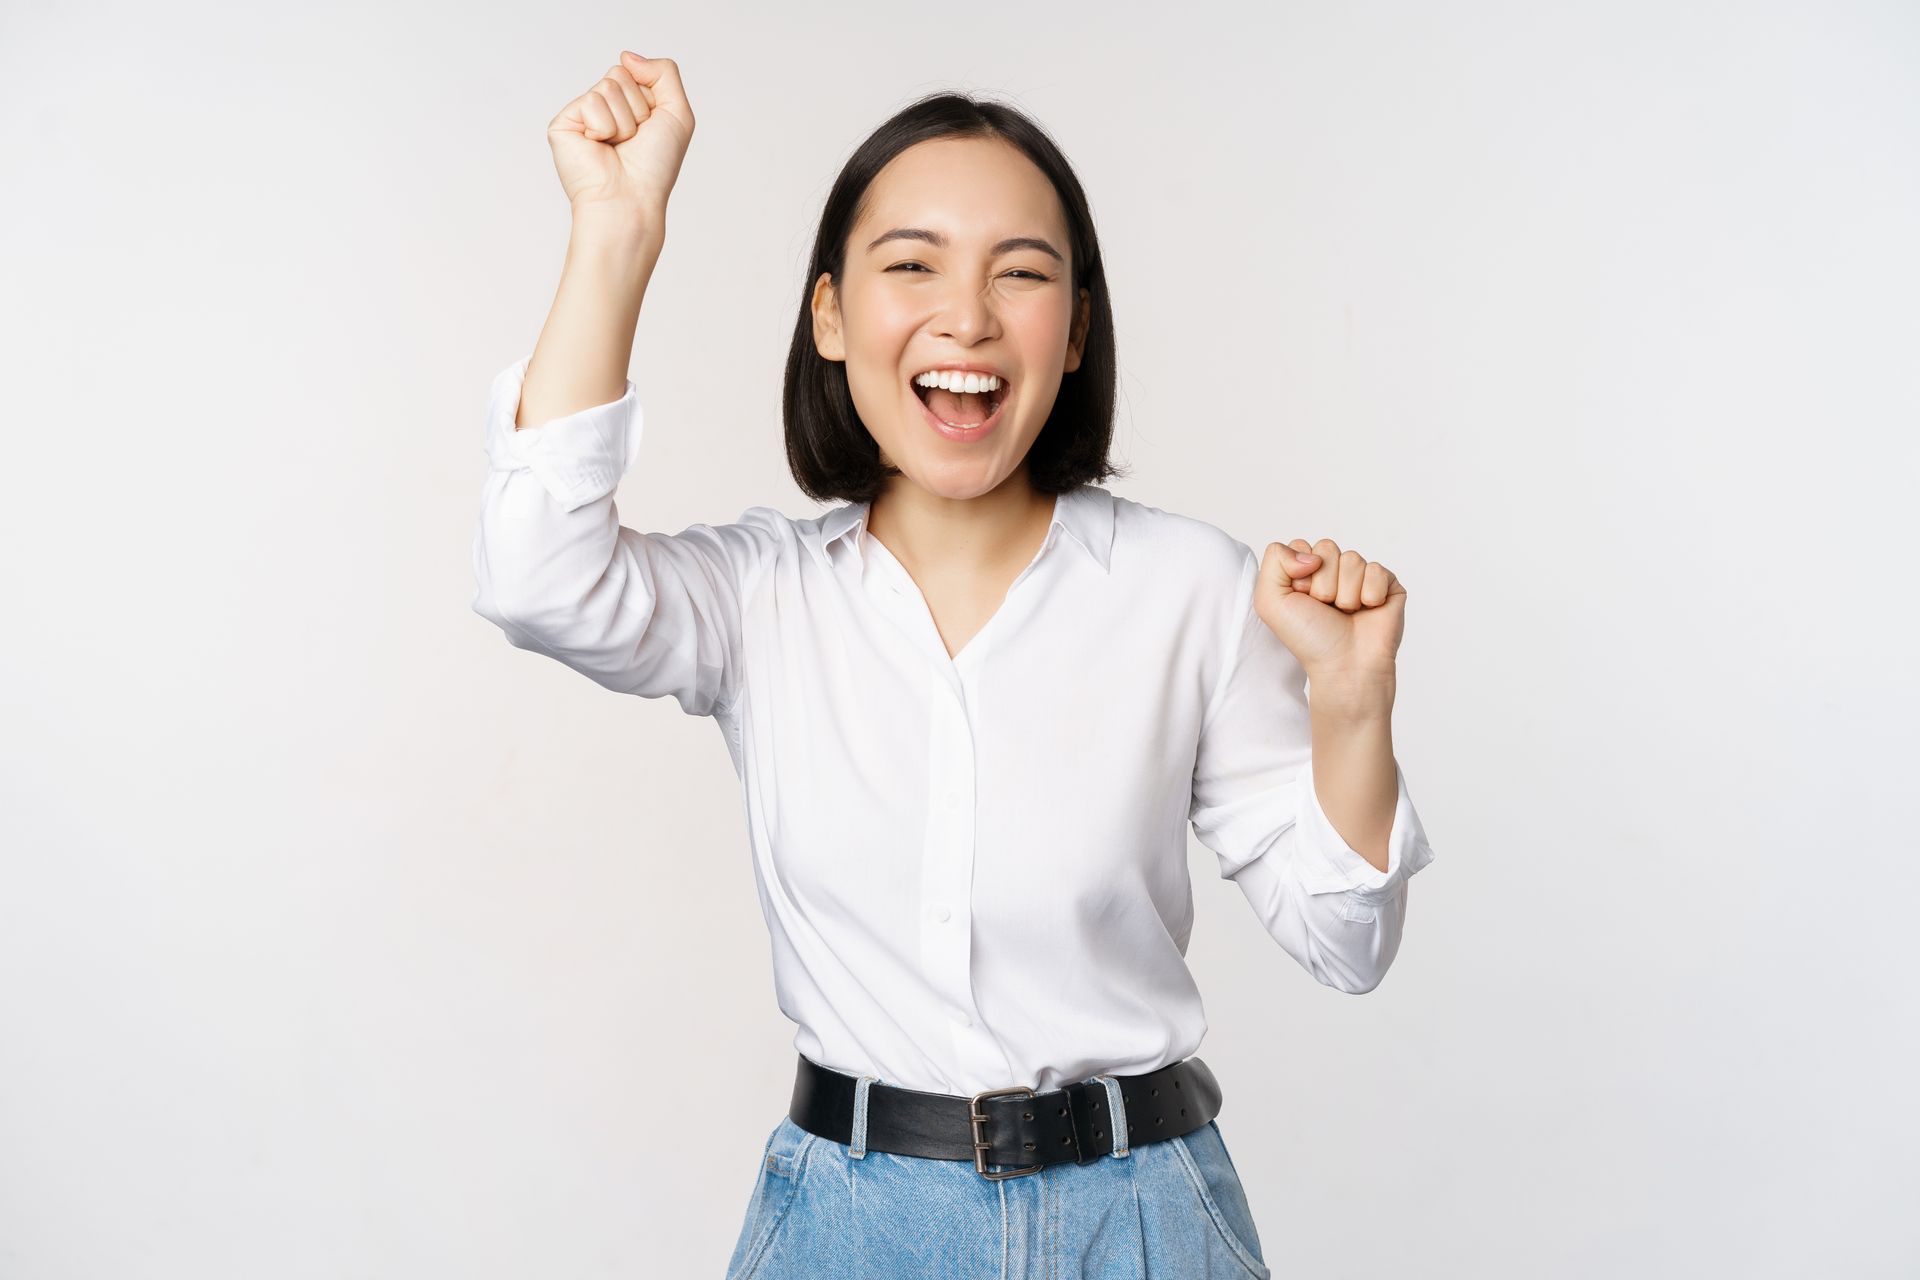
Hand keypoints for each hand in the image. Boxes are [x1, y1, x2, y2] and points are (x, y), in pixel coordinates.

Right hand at [547, 51, 694, 218]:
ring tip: (617, 146)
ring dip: (623, 120)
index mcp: (628, 106)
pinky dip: (604, 125)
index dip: (652, 100)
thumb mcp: (678, 113)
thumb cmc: (655, 167)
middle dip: (637, 107)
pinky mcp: (564, 123)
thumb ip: (665, 72)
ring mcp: (582, 115)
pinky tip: (599, 146)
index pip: (637, 72)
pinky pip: (591, 99)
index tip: (650, 129)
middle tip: (632, 140)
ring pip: (608, 85)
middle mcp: (604, 109)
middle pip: (621, 74)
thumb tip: (627, 55)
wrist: (631, 199)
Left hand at [1253, 538, 1405, 682]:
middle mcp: (1333, 571)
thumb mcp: (1270, 600)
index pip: (1300, 546)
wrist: (1344, 665)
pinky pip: (1376, 569)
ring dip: (1345, 593)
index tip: (1302, 600)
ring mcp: (1360, 576)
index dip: (1299, 574)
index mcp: (1305, 572)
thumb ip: (1275, 559)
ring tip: (1346, 613)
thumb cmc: (1308, 638)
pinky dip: (1370, 594)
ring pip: (1352, 559)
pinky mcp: (1387, 583)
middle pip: (1327, 548)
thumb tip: (1312, 553)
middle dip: (1323, 583)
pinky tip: (1367, 610)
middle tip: (1326, 608)